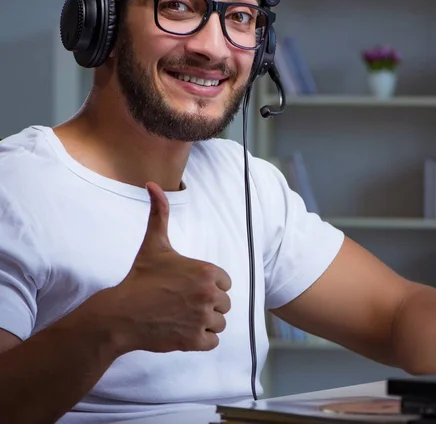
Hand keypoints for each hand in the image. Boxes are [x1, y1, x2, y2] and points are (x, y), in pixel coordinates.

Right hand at [104, 181, 231, 353]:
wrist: (120, 314)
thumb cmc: (140, 277)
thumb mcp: (154, 243)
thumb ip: (159, 213)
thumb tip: (152, 184)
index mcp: (208, 272)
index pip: (225, 282)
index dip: (208, 285)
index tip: (187, 286)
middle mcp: (210, 295)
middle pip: (224, 303)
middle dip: (207, 304)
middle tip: (182, 302)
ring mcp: (202, 319)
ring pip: (220, 323)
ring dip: (205, 322)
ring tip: (182, 316)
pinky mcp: (195, 341)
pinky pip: (213, 341)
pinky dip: (201, 339)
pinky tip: (183, 330)